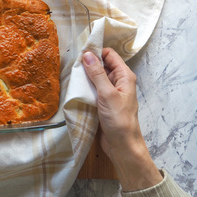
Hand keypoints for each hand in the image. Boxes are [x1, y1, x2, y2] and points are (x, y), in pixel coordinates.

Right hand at [82, 48, 161, 190]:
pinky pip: (93, 89)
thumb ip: (97, 74)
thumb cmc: (118, 119)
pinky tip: (75, 88)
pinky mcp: (103, 102)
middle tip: (73, 65)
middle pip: (102, 65)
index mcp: (124, 76)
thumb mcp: (107, 94)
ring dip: (85, 77)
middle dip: (88, 64)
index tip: (80, 53)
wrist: (121, 145)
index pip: (110, 55)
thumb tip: (87, 54)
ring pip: (96, 77)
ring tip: (72, 76)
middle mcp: (118, 82)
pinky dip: (85, 87)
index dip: (96, 52)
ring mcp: (110, 92)